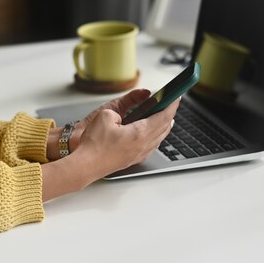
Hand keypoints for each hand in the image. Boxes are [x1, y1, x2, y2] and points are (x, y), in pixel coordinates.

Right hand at [41, 90, 178, 200]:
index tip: (177, 96)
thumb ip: (122, 107)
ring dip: (165, 125)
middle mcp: (144, 145)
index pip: (163, 116)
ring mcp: (140, 154)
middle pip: (164, 127)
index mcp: (140, 133)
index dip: (172, 105)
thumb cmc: (94, 144)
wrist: (86, 166)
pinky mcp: (134, 159)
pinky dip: (157, 135)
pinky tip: (154, 132)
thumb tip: (130, 109)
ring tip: (166, 116)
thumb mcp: (106, 115)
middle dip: (170, 114)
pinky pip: (152, 145)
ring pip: (160, 138)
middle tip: (172, 103)